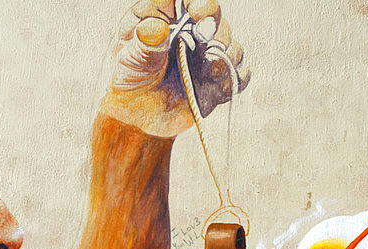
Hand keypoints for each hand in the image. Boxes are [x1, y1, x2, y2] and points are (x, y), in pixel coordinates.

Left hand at [100, 0, 249, 136]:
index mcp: (163, 17)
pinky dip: (233, 79)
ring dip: (225, 57)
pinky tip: (217, 86)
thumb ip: (143, 46)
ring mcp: (205, 55)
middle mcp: (188, 31)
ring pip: (231, 44)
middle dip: (216, 29)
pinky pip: (238, 73)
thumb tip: (156, 28)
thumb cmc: (131, 83)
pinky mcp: (218, 79)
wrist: (141, 118)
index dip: (197, 3)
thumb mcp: (129, 62)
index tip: (196, 13)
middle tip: (205, 41)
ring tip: (208, 73)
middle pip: (215, 17)